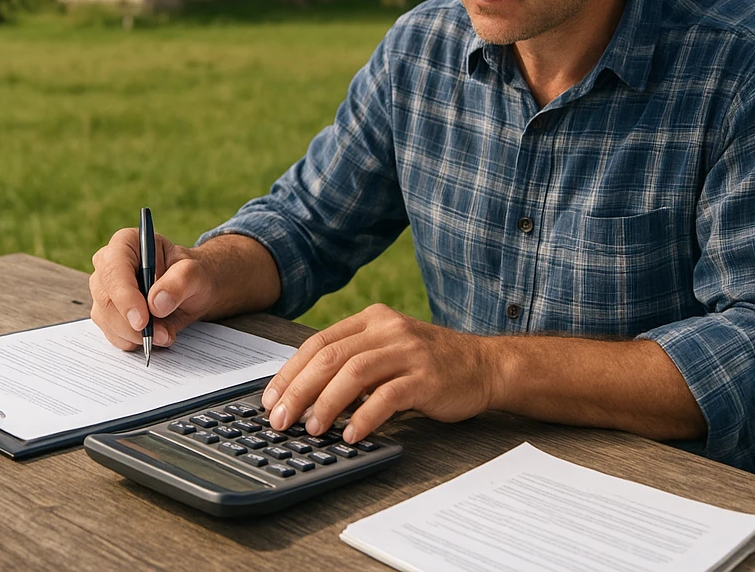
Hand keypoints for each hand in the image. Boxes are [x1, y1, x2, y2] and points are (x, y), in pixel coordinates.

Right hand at [89, 227, 215, 350]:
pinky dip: (132, 341)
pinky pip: (111, 333)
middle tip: (160, 334)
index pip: (114, 268)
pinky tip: (154, 335)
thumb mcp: (195, 273)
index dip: (125, 295)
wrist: (192, 291)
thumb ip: (179, 282)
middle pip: (106, 297)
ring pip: (106, 318)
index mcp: (127, 242)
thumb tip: (156, 304)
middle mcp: (109, 264)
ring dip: (135, 334)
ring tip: (165, 333)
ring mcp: (105, 290)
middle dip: (132, 323)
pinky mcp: (106, 313)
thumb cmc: (191, 275)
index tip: (143, 320)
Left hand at [262, 304, 495, 442]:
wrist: (483, 365)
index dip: (290, 371)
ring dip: (327, 403)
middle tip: (281, 420)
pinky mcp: (426, 377)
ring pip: (355, 372)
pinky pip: (388, 396)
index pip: (319, 342)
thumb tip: (305, 395)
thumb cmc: (429, 364)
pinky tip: (351, 435)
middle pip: (331, 356)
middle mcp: (387, 329)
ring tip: (312, 429)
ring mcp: (408, 351)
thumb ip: (353, 363)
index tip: (271, 399)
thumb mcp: (387, 351)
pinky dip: (365, 416)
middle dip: (300, 390)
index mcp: (371, 320)